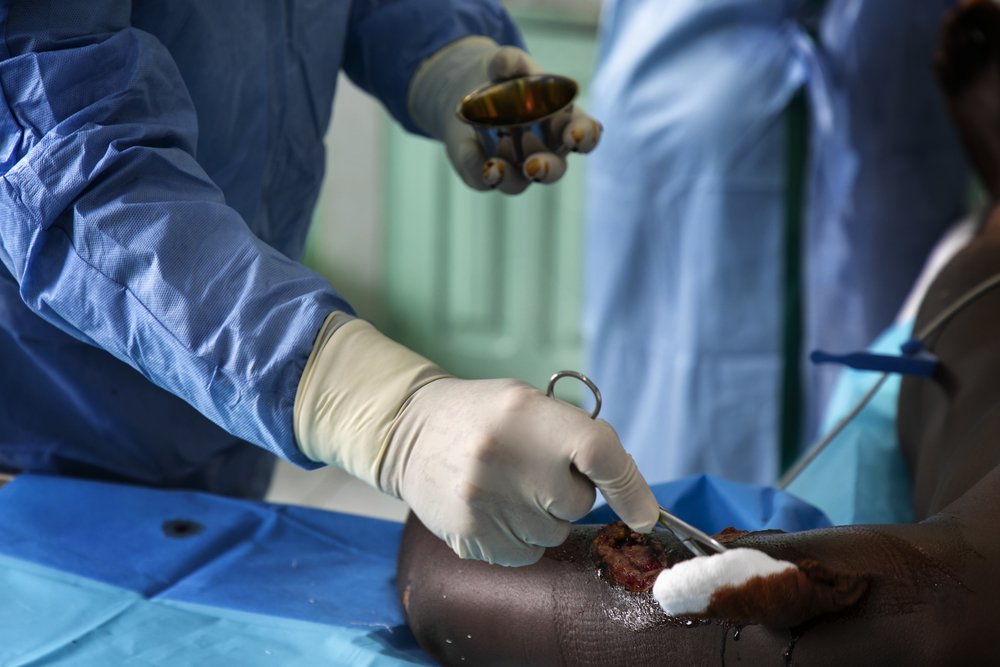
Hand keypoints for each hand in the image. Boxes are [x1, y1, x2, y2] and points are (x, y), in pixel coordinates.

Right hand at [381, 377, 658, 565]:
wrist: (411, 432)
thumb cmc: (487, 417)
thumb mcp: (530, 404)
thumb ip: (578, 437)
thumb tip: (634, 497)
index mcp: (528, 414)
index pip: (599, 455)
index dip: (631, 488)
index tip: (645, 514)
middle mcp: (506, 457)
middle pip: (577, 503)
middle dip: (568, 494)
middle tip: (536, 472)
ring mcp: (484, 501)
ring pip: (553, 534)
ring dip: (543, 517)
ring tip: (508, 487)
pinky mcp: (470, 536)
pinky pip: (525, 555)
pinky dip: (520, 538)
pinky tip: (494, 509)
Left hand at [407, 37, 601, 194]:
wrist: (465, 90)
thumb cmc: (501, 76)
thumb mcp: (504, 62)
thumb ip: (509, 61)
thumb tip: (507, 65)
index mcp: (562, 121)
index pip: (584, 133)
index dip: (585, 137)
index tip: (574, 136)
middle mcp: (544, 149)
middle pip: (555, 168)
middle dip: (547, 169)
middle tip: (534, 165)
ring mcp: (516, 165)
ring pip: (520, 183)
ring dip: (510, 176)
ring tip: (495, 166)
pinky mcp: (489, 172)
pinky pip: (485, 179)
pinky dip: (480, 170)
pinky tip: (474, 155)